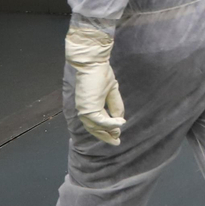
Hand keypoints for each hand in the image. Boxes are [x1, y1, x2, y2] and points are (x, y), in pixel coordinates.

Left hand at [66, 27, 125, 145]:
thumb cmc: (101, 74)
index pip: (96, 123)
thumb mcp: (112, 92)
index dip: (106, 130)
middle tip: (116, 143)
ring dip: (108, 133)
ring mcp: (85, 110)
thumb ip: (115, 106)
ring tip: (118, 136)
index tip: (117, 136)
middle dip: (106, 136)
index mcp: (89, 106)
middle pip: (94, 129)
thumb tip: (120, 120)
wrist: (93, 63)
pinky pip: (100, 121)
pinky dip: (110, 124)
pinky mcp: (88, 108)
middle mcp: (84, 110)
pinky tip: (120, 124)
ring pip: (96, 128)